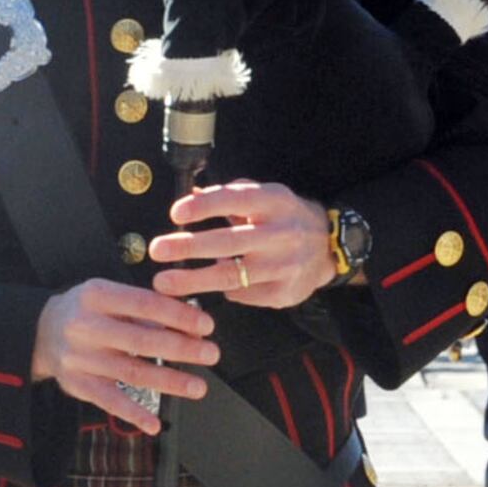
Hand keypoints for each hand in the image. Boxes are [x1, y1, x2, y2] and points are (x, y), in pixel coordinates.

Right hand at [30, 277, 217, 434]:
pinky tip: (154, 423)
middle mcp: (86, 326)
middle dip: (181, 349)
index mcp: (97, 296)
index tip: (206, 325)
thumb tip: (191, 327)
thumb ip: (146, 309)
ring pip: (131, 373)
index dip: (178, 316)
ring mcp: (80, 358)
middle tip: (210, 354)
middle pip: (141, 341)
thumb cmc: (88, 310)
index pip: (144, 305)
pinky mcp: (77, 385)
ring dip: (169, 382)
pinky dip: (133, 414)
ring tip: (198, 387)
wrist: (42, 331)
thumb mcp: (111, 296)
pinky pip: (109, 402)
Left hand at [150, 180, 336, 307]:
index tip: (176, 213)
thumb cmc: (285, 218)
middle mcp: (281, 233)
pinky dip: (223, 290)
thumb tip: (191, 193)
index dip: (205, 206)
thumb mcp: (266, 197)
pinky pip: (243, 293)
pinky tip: (209, 287)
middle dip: (189, 247)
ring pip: (232, 276)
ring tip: (163, 283)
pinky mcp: (283, 292)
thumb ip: (230, 195)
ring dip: (193, 280)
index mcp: (275, 202)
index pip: (237, 200)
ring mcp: (284, 266)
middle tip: (157, 250)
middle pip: (229, 242)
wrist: (330, 248)